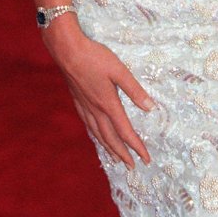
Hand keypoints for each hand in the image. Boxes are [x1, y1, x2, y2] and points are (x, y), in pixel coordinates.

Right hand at [43, 19, 154, 168]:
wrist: (68, 52)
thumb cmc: (95, 58)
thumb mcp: (119, 70)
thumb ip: (134, 90)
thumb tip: (150, 108)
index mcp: (108, 104)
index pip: (125, 131)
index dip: (136, 146)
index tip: (145, 158)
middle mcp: (96, 110)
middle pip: (111, 138)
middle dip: (122, 153)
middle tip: (131, 165)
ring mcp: (85, 107)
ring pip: (98, 134)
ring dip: (108, 148)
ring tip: (115, 158)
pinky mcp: (78, 101)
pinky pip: (88, 126)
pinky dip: (95, 136)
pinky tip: (96, 135)